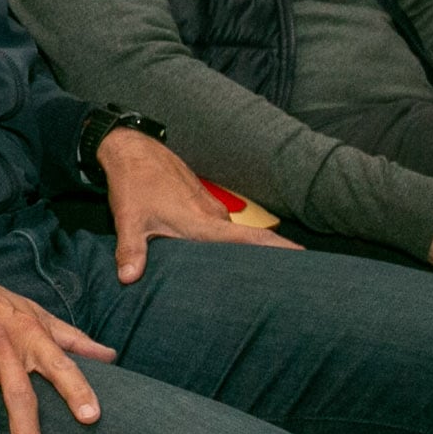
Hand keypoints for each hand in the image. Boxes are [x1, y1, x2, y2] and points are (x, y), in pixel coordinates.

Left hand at [99, 128, 298, 283]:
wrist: (132, 150)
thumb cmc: (134, 183)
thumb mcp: (128, 220)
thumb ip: (131, 251)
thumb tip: (128, 278)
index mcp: (203, 223)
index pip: (251, 239)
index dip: (279, 249)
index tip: (305, 259)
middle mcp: (213, 216)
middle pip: (248, 243)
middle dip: (266, 261)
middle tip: (286, 283)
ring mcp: (209, 208)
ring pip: (232, 236)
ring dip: (241, 253)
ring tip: (254, 279)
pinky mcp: (201, 203)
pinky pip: (220, 228)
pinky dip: (224, 242)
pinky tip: (221, 258)